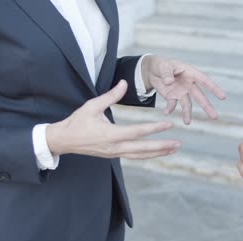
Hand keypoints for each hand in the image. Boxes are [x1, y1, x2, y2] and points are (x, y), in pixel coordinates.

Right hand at [46, 80, 181, 158]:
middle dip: (162, 146)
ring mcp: (115, 154)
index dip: (154, 128)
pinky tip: (157, 152)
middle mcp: (115, 147)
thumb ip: (110, 96)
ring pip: (140, 156)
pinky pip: (134, 157)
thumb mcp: (92, 105)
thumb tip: (124, 82)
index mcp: (110, 134)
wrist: (64, 140)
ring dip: (158, 153)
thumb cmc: (77, 122)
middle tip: (178, 144)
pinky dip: (147, 155)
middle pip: (143, 149)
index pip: (137, 132)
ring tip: (173, 150)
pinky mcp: (114, 155)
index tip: (168, 125)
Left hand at [142, 55, 226, 124]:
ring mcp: (181, 91)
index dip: (214, 88)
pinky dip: (170, 109)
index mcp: (190, 73)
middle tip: (214, 117)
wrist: (152, 70)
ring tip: (187, 122)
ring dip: (187, 113)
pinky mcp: (173, 97)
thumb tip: (169, 82)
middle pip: (200, 96)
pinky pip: (173, 105)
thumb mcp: (163, 66)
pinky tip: (166, 112)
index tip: (223, 97)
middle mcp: (188, 84)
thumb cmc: (162, 65)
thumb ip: (167, 73)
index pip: (204, 80)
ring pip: (188, 104)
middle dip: (207, 106)